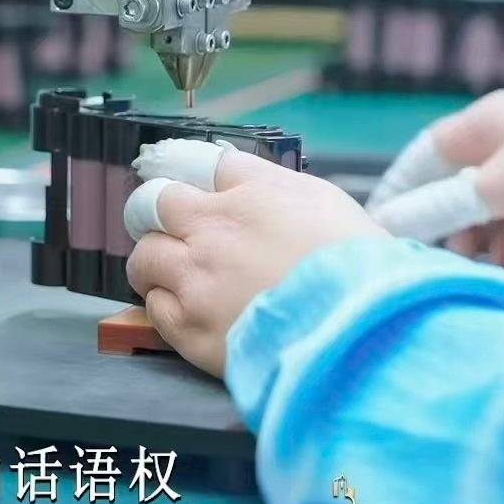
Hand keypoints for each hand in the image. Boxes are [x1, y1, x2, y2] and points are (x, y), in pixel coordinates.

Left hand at [124, 142, 388, 376]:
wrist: (358, 337)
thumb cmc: (358, 269)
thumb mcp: (328, 203)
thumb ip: (276, 185)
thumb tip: (240, 177)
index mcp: (249, 197)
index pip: (202, 166)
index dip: (199, 179)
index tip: (197, 190)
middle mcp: (212, 233)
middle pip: (153, 204)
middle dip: (159, 213)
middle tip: (174, 229)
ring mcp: (196, 282)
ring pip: (145, 256)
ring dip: (156, 260)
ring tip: (174, 273)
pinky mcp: (190, 330)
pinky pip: (154, 307)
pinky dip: (165, 304)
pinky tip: (189, 309)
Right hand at [367, 90, 503, 265]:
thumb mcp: (497, 183)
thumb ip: (443, 206)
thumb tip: (390, 222)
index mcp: (484, 125)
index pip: (425, 155)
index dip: (400, 188)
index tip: (379, 224)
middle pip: (458, 186)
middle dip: (442, 221)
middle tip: (427, 256)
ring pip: (492, 207)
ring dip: (478, 236)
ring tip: (466, 265)